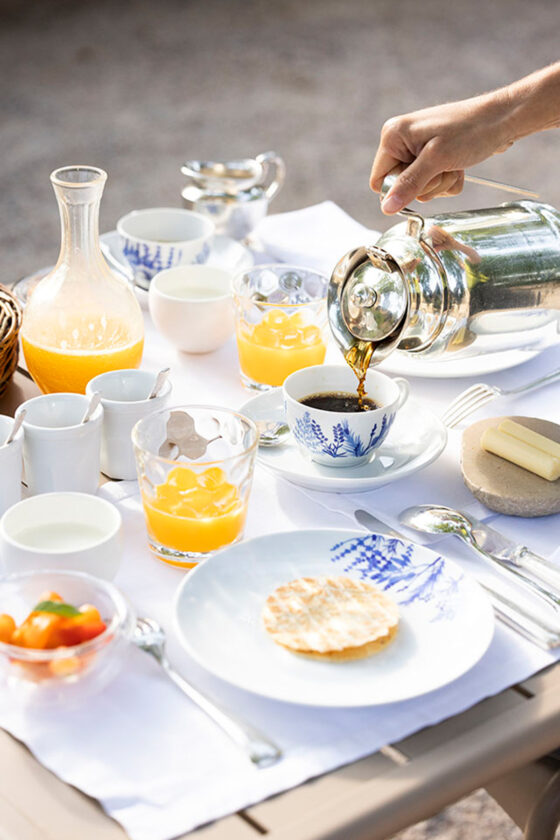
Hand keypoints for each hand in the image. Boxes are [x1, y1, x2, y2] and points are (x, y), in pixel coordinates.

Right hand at [370, 93, 513, 213]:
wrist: (503, 119)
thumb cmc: (471, 131)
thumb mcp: (437, 160)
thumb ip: (409, 185)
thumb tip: (385, 208)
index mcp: (392, 136)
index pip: (379, 182)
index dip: (399, 189)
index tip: (422, 180)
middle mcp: (401, 142)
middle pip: (400, 187)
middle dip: (426, 185)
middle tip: (444, 168)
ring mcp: (418, 149)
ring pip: (419, 188)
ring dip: (440, 183)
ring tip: (454, 164)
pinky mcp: (433, 156)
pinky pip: (433, 183)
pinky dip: (448, 180)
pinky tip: (459, 166)